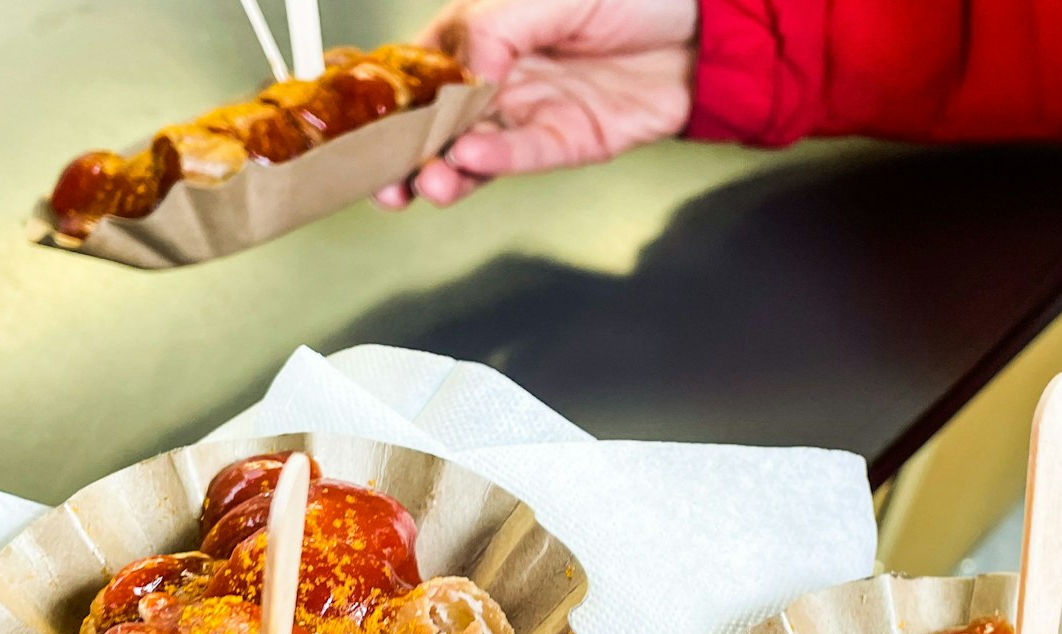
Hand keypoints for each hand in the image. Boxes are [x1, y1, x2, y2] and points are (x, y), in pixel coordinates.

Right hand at [375, 0, 699, 207]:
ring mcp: (530, 112)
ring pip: (475, 150)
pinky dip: (497, 161)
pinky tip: (472, 161)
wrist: (702, 24)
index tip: (358, 124)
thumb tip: (464, 67)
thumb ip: (499, 27)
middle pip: (439, 122)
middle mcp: (500, 77)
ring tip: (430, 182)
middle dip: (407, 155)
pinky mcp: (567, 141)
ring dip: (447, 169)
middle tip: (385, 179)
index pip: (422, 68)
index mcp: (482, 32)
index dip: (388, 97)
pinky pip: (524, 154)